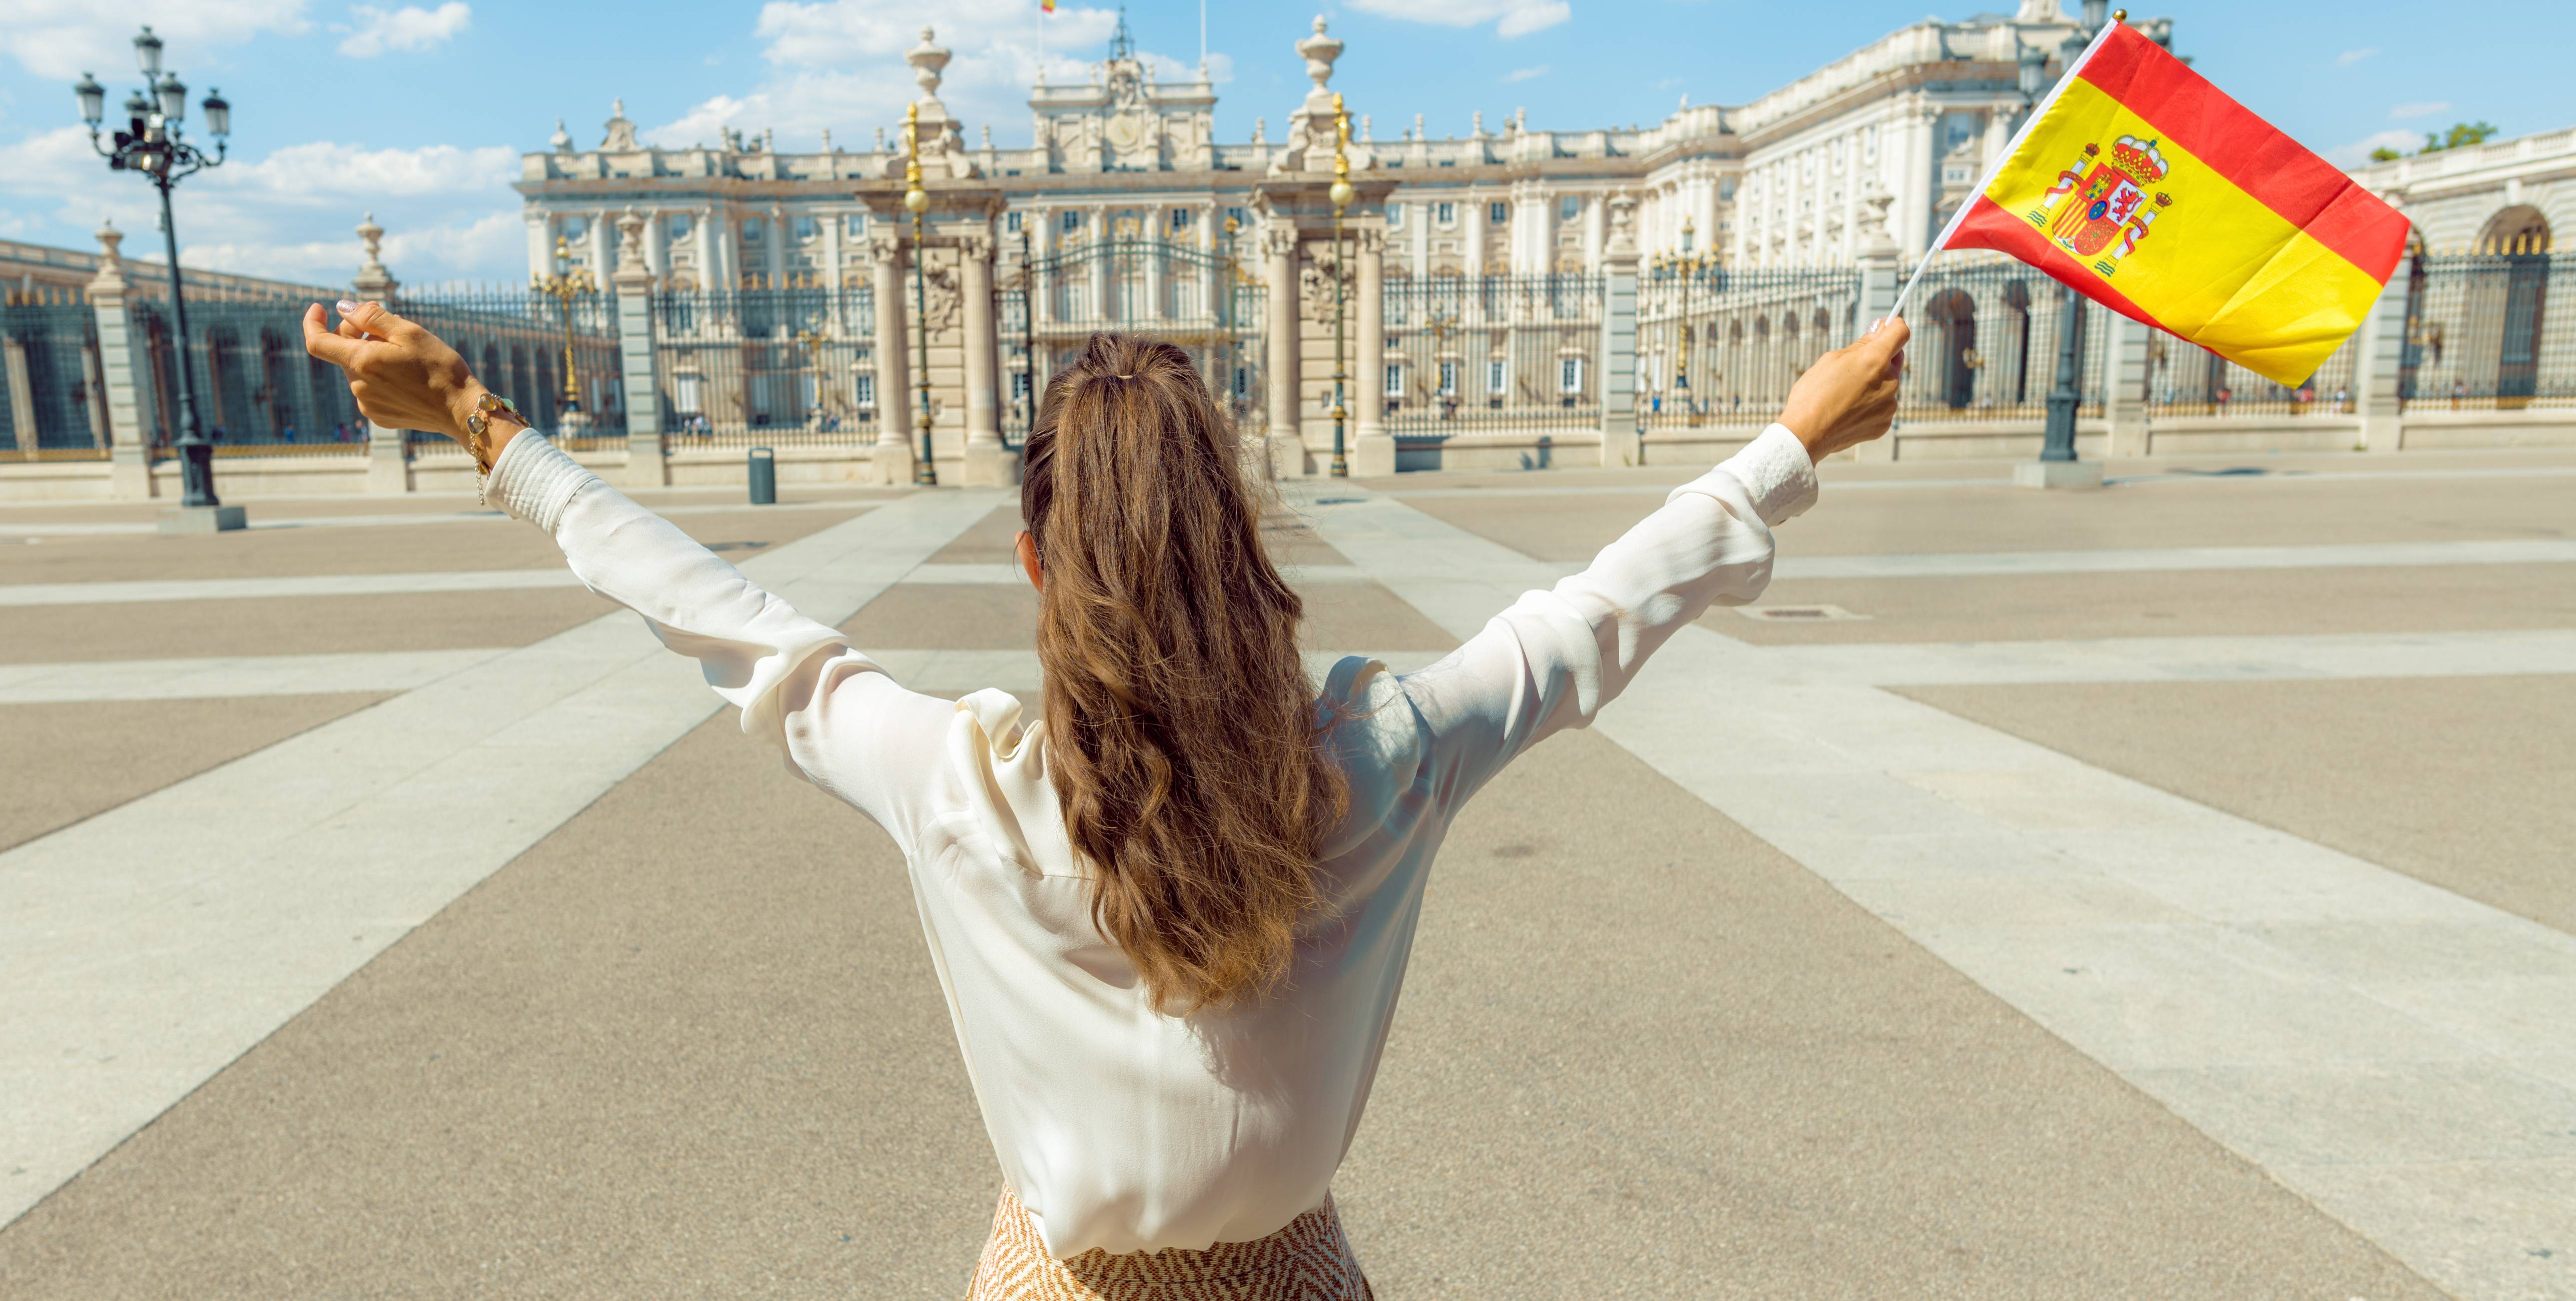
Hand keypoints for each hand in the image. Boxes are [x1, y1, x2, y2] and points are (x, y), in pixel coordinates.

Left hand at [300, 300, 488, 446]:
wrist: (461, 410)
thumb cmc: (439, 367)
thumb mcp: (408, 332)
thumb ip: (370, 317)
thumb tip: (343, 308)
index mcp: (362, 362)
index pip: (317, 342)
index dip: (312, 322)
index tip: (319, 308)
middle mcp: (358, 386)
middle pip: (343, 353)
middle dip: (356, 335)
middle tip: (386, 326)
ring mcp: (367, 404)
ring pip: (358, 371)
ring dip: (371, 356)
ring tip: (405, 355)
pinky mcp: (378, 416)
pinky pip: (369, 390)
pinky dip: (380, 377)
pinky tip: (406, 377)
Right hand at [1779, 316, 1907, 460]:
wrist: (1805, 434)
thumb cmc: (1813, 394)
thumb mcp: (1831, 359)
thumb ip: (1861, 345)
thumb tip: (1879, 331)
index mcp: (1875, 360)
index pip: (1901, 332)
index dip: (1893, 327)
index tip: (1884, 328)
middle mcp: (1889, 382)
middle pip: (1894, 360)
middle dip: (1878, 359)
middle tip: (1852, 368)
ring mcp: (1889, 405)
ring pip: (1888, 384)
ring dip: (1874, 383)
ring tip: (1845, 394)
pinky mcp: (1885, 423)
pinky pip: (1883, 405)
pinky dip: (1870, 404)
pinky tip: (1849, 409)